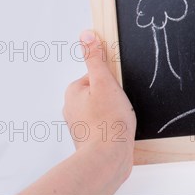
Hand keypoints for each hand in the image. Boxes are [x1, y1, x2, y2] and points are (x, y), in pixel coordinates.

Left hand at [63, 30, 135, 180]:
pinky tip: (121, 129)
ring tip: (122, 119)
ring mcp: (81, 124)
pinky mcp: (91, 137)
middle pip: (101, 91)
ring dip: (116, 111)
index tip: (118, 89)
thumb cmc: (108, 123)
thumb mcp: (106, 82)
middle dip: (114, 96)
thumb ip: (96, 58)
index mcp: (73, 92)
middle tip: (121, 105)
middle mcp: (72, 108)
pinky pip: (106, 123)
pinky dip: (115, 125)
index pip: (97, 75)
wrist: (108, 158)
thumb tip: (86, 35)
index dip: (113, 80)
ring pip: (104, 108)